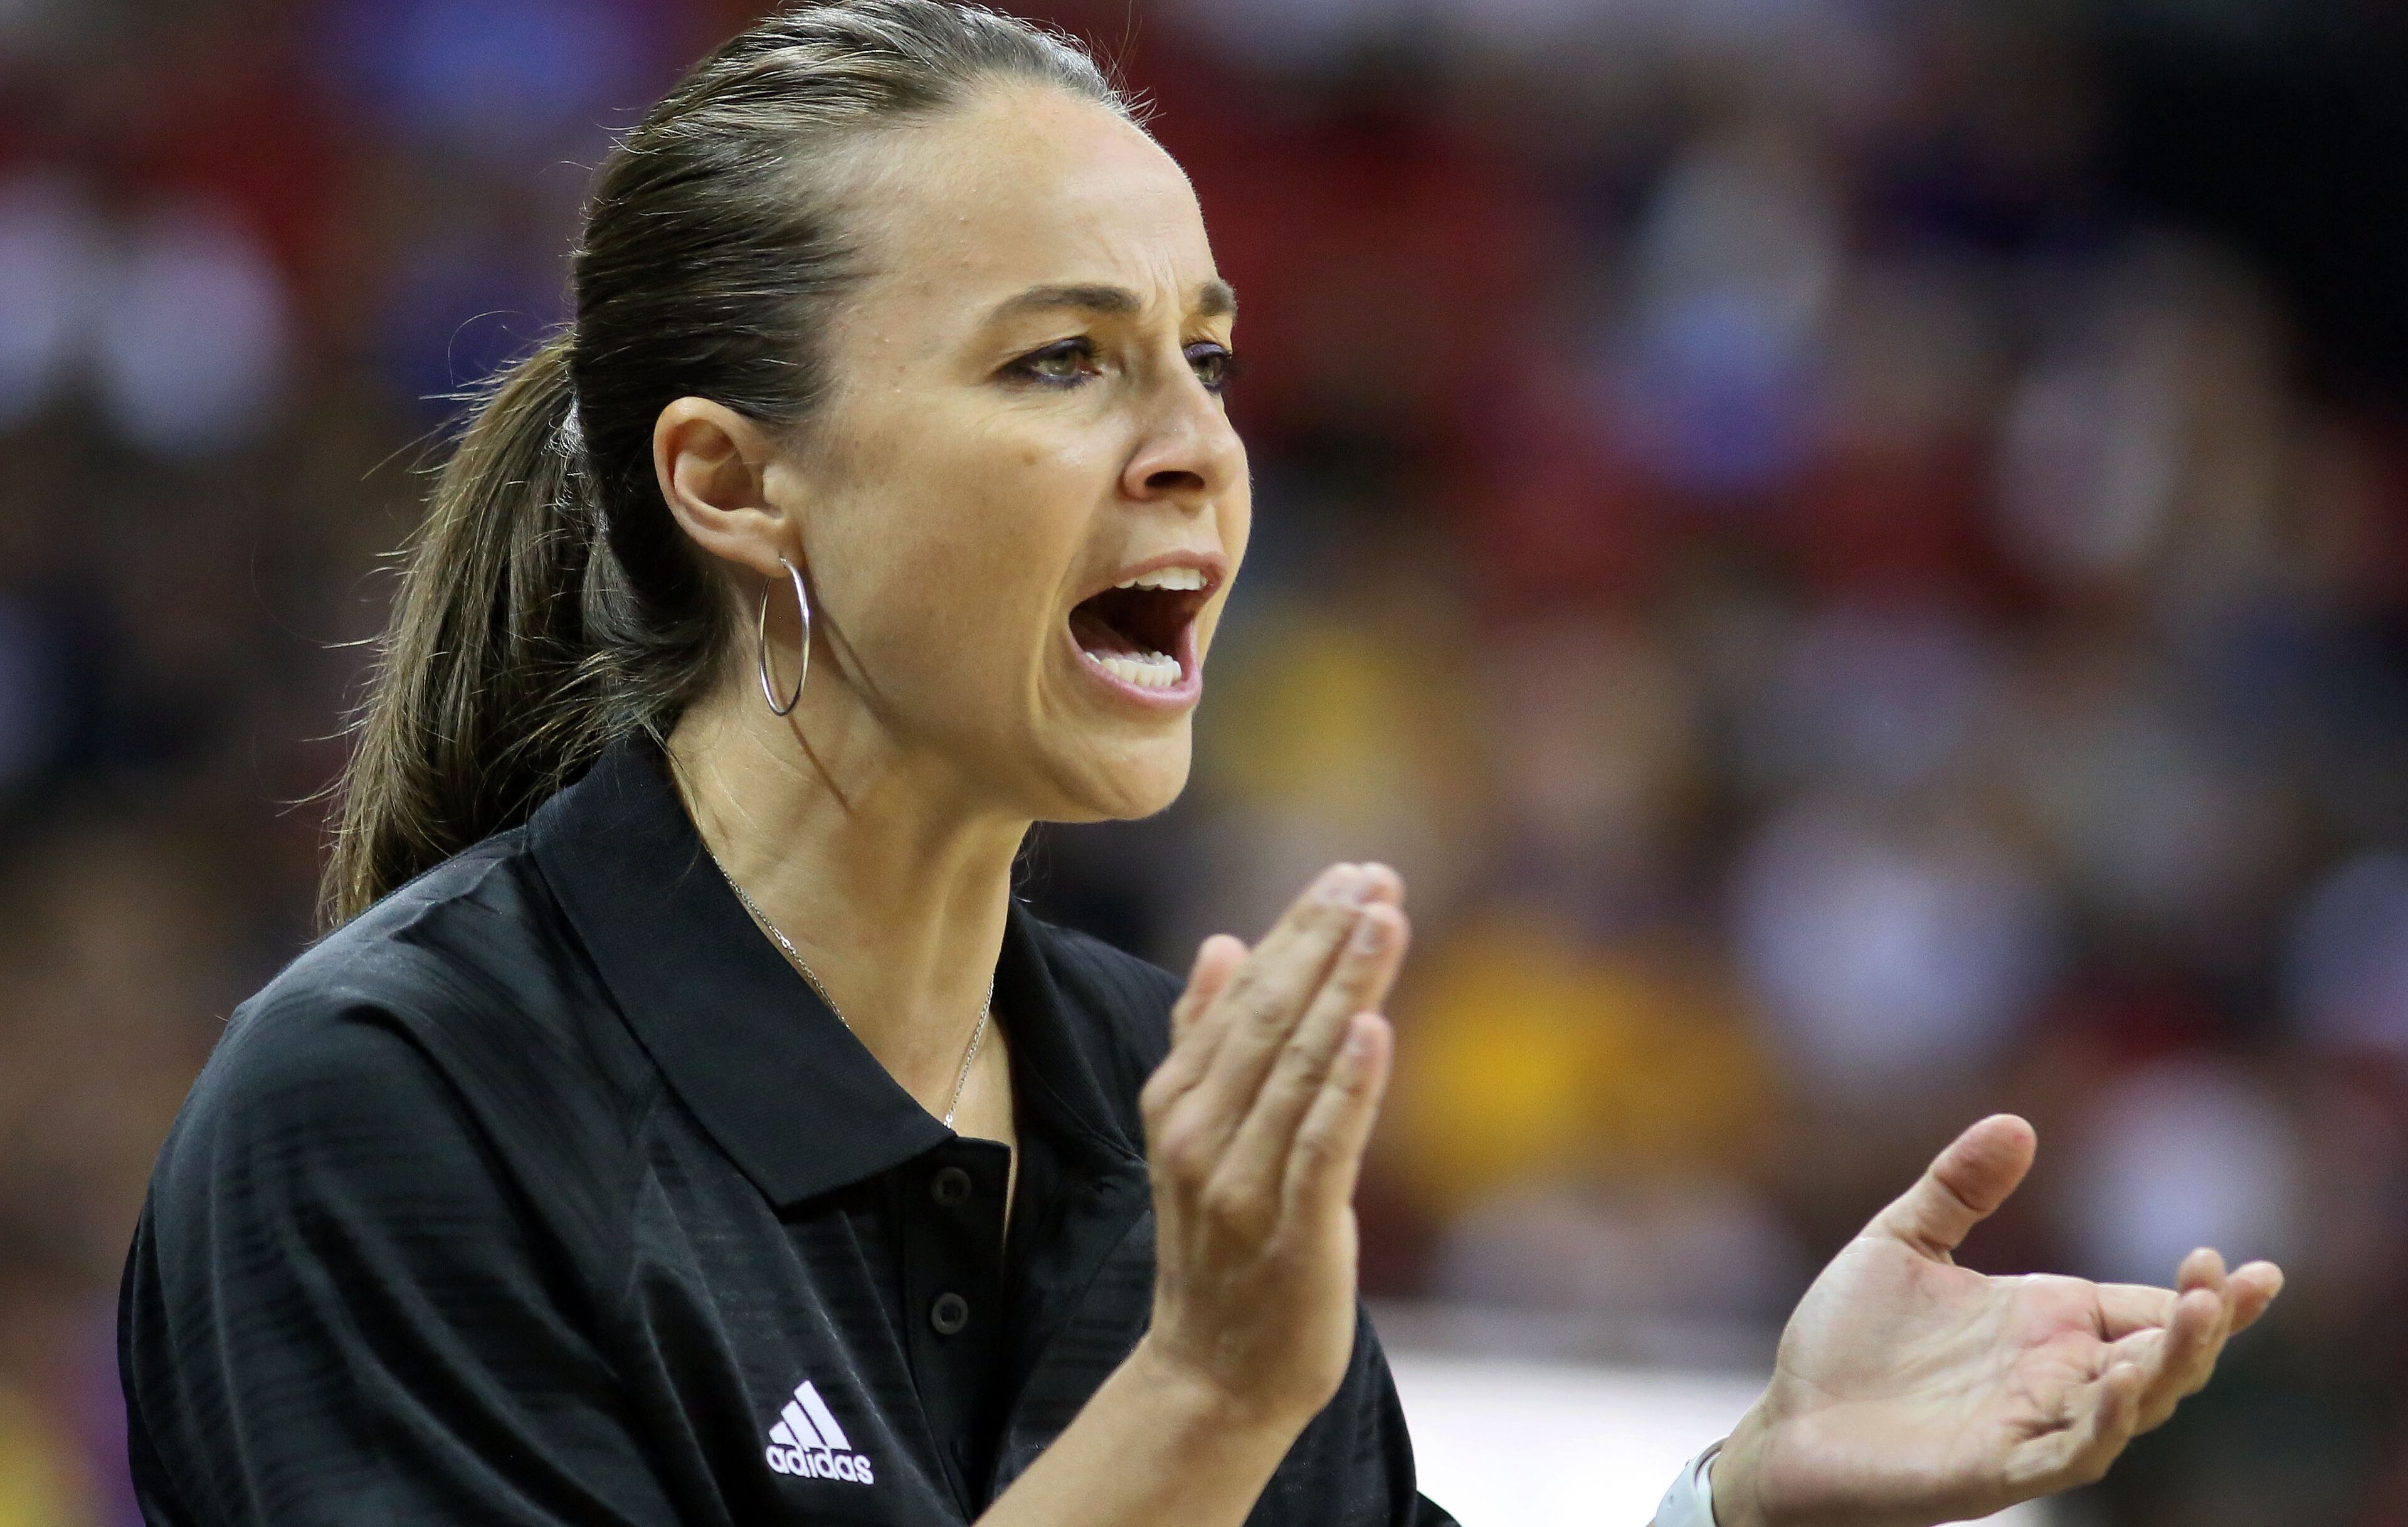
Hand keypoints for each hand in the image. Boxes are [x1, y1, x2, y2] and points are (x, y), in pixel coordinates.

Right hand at [1134, 862, 1410, 1435]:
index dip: (1297, 930)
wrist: (1212, 1373)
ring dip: (1344, 987)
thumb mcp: (1193, 1133)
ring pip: (1300, 1066)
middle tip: (1376, 877)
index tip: (1347, 874)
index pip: (1242, 994)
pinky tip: (1374, 1028)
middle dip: (1325, 941)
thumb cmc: (1217, 1245)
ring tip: (1384, 920)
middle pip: (1270, 1016)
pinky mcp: (1293, 1230)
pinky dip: (1349, 1085)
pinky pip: (1323, 1145)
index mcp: (1177, 1100)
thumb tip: (1221, 942)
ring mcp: (1242, 1182)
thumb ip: (1202, 1039)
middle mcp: (1200, 1132)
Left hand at [1712, 1115, 2283, 1526]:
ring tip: (2196, 1313)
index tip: (2254, 1268)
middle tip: (2229, 1279)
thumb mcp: (1900, 1243)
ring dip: (2171, 1364)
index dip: (2203, 1293)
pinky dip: (2105, 1420)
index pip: (2148, 1307)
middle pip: (2162, 1357)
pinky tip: (2121, 1384)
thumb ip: (1958, 1187)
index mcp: (2045, 1321)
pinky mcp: (2002, 1467)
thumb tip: (2018, 1122)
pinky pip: (2074, 1450)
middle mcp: (2054, 1374)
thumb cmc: (1847, 1342)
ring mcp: (2036, 1424)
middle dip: (2205, 1324)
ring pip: (2134, 1404)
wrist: (1789, 1421)